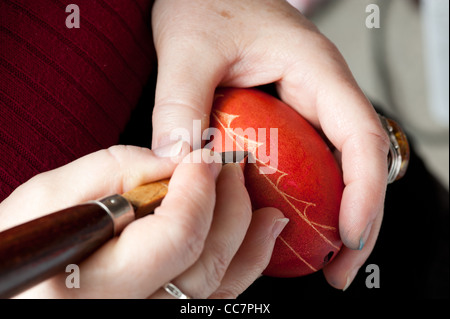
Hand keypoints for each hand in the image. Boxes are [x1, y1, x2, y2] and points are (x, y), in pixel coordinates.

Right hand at [0, 145, 286, 297]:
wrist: (22, 280)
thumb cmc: (19, 240)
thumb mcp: (48, 194)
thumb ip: (113, 170)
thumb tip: (174, 161)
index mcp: (90, 281)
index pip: (175, 235)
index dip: (199, 190)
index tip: (205, 158)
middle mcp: (128, 309)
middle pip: (205, 261)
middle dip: (229, 207)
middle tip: (233, 167)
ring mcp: (151, 314)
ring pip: (218, 287)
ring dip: (249, 241)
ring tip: (267, 208)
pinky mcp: (163, 312)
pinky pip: (213, 298)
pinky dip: (243, 268)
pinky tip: (257, 240)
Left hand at [151, 0, 389, 288]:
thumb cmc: (206, 1)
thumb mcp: (188, 49)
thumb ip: (180, 104)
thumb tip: (180, 165)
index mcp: (314, 70)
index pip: (360, 137)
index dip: (364, 193)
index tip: (350, 237)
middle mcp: (317, 93)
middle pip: (356, 165)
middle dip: (354, 220)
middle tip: (336, 270)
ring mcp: (301, 108)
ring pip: (331, 169)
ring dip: (328, 215)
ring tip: (316, 259)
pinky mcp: (282, 120)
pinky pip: (301, 164)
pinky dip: (298, 198)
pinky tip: (282, 223)